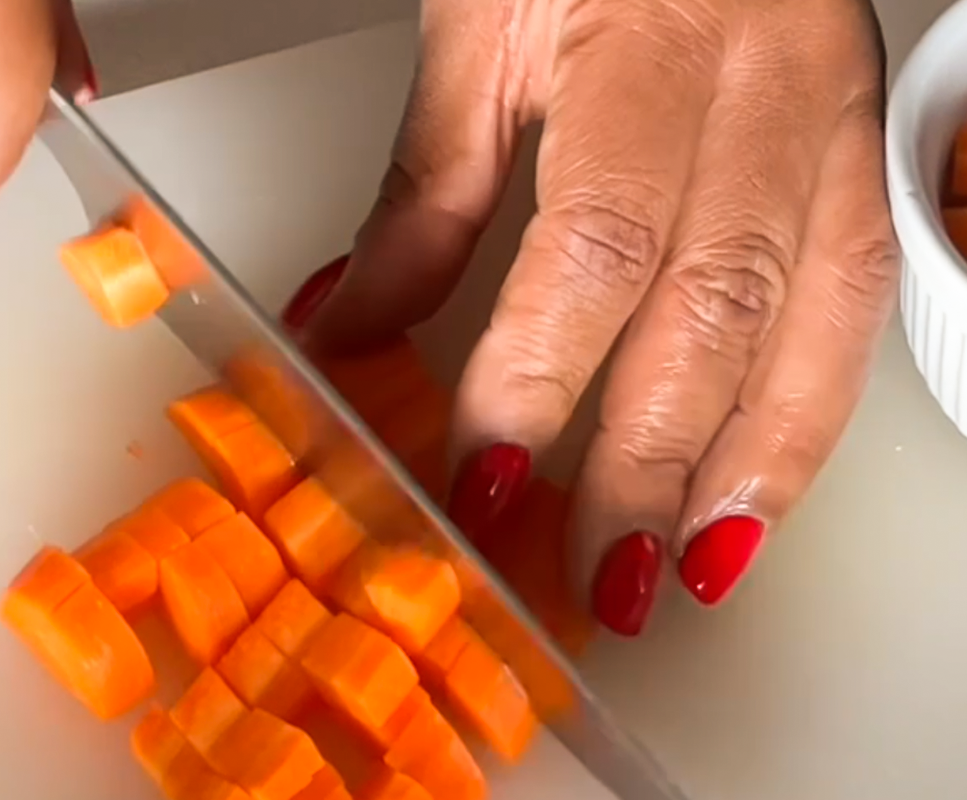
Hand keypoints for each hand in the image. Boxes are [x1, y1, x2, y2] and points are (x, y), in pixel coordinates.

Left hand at [284, 0, 898, 635]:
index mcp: (654, 44)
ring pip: (813, 322)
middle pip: (713, 307)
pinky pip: (854, 301)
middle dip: (648, 459)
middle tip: (591, 568)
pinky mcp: (858, 152)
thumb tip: (356, 323)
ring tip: (688, 570)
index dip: (539, 376)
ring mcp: (829, 122)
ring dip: (749, 466)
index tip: (484, 474)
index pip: (597, 245)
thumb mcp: (478, 36)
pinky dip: (807, 411)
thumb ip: (425, 195)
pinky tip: (754, 487)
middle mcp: (764, 89)